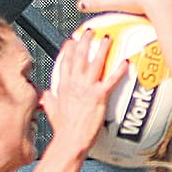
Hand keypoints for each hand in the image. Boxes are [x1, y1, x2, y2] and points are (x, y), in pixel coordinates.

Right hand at [41, 29, 126, 153]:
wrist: (69, 140)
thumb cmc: (62, 130)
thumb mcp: (51, 110)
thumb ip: (49, 99)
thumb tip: (46, 94)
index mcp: (63, 86)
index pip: (65, 62)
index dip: (69, 49)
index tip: (72, 40)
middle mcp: (74, 83)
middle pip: (79, 56)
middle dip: (85, 41)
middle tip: (90, 31)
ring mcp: (86, 89)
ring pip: (95, 63)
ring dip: (102, 49)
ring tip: (108, 38)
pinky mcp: (98, 97)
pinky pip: (111, 80)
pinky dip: (119, 71)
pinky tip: (126, 63)